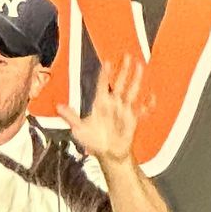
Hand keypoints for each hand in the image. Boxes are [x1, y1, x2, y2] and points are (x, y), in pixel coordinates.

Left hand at [64, 48, 155, 168]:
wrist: (108, 154)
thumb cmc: (93, 141)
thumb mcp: (79, 129)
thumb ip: (71, 117)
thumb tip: (58, 107)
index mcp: (100, 103)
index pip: (102, 84)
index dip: (105, 74)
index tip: (107, 62)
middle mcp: (113, 104)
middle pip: (119, 83)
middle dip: (123, 70)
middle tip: (127, 56)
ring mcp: (124, 110)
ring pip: (131, 91)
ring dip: (136, 79)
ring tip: (140, 67)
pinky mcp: (133, 120)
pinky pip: (142, 110)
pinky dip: (148, 104)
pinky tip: (152, 96)